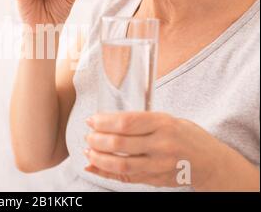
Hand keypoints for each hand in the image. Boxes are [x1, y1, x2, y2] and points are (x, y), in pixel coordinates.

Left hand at [84, 112, 252, 189]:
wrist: (210, 162)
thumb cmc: (186, 135)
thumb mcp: (167, 119)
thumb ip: (140, 120)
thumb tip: (106, 121)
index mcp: (164, 124)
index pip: (127, 122)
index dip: (104, 121)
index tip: (91, 120)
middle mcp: (161, 145)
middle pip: (120, 144)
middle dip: (97, 139)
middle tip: (88, 135)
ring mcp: (158, 165)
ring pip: (120, 164)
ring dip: (98, 157)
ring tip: (88, 150)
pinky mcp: (155, 180)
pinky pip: (125, 177)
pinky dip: (105, 173)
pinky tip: (93, 166)